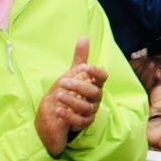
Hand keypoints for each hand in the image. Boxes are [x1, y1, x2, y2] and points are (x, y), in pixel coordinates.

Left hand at [34, 38, 106, 156]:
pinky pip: (79, 121)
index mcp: (95, 84)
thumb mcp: (74, 73)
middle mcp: (95, 98)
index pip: (103, 77)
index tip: (86, 67)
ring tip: (58, 95)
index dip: (97, 72)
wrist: (61, 113)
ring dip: (72, 101)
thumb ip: (80, 57)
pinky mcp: (83, 123)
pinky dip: (69, 116)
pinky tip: (58, 110)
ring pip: (86, 107)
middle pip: (94, 93)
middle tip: (63, 81)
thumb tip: (84, 37)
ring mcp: (90, 111)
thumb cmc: (71, 90)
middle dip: (79, 87)